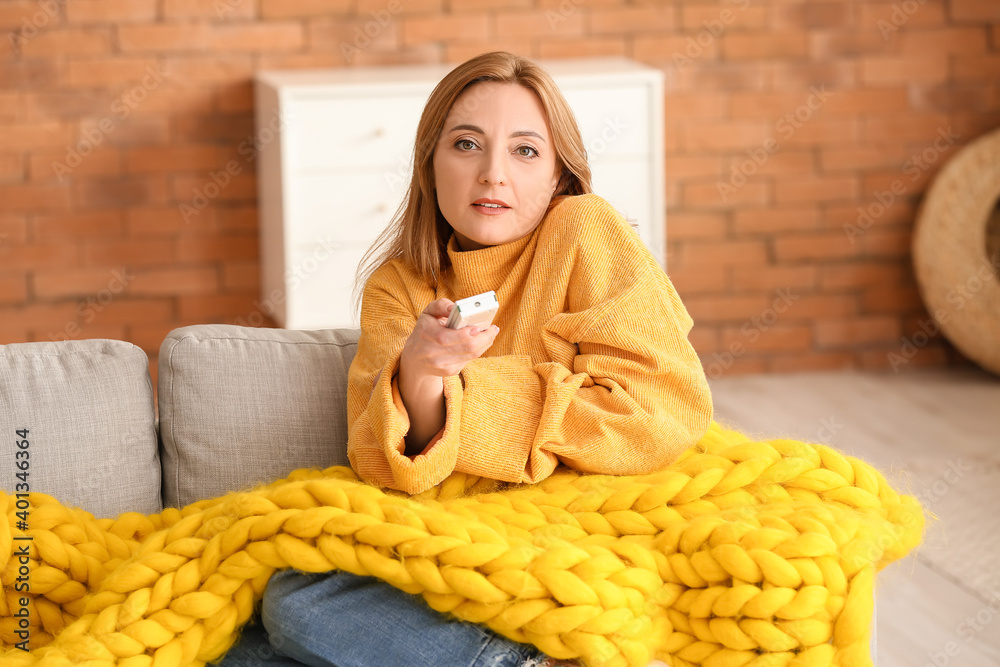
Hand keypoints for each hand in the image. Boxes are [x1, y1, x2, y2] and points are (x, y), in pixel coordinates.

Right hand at [397, 298, 498, 454]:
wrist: (415, 359)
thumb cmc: (425, 330)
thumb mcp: (428, 313)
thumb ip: (441, 305)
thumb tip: (455, 308)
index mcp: (426, 335)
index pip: (446, 338)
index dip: (464, 334)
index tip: (477, 327)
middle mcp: (433, 353)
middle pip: (465, 348)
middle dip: (484, 338)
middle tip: (493, 328)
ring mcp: (442, 365)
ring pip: (471, 355)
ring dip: (485, 343)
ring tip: (491, 333)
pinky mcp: (450, 371)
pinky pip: (470, 360)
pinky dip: (478, 350)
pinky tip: (481, 342)